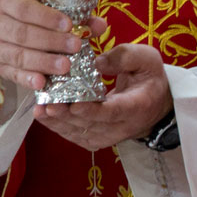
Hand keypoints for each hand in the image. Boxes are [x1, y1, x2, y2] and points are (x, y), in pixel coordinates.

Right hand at [0, 0, 106, 91]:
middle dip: (51, 41)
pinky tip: (41, 82)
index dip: (46, 17)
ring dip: (43, 62)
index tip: (69, 24)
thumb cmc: (38, 11)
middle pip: (23, 33)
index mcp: (8, 0)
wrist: (12, 24)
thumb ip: (76, 14)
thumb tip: (100, 25)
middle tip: (75, 46)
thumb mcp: (52, 6)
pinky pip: (12, 73)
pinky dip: (26, 79)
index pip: (24, 8)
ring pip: (18, 55)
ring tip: (66, 66)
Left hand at [32, 44, 171, 150]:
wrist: (156, 105)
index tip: (75, 104)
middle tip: (48, 103)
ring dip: (59, 123)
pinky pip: (76, 136)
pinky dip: (59, 127)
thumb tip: (95, 62)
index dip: (94, 110)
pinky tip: (44, 115)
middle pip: (93, 125)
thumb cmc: (150, 78)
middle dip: (68, 115)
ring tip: (40, 109)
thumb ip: (124, 57)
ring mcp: (110, 136)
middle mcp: (124, 126)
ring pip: (81, 133)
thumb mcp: (147, 59)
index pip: (115, 112)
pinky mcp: (98, 139)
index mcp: (139, 105)